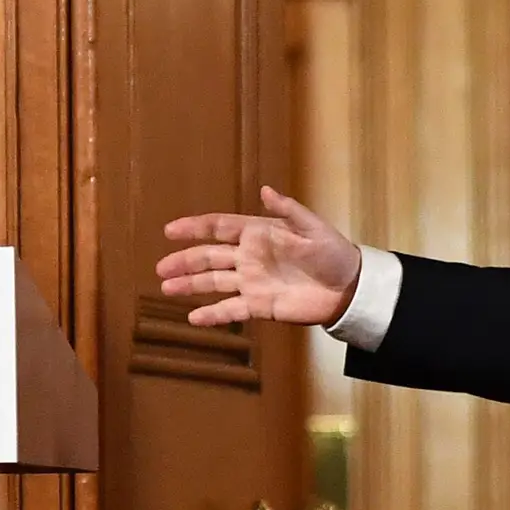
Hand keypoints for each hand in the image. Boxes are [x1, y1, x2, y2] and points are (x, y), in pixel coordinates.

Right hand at [156, 188, 361, 329]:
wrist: (349, 288)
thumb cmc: (333, 253)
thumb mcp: (313, 228)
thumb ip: (288, 210)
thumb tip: (266, 190)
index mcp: (258, 233)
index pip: (220, 227)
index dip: (195, 228)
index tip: (170, 230)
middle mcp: (249, 257)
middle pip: (209, 257)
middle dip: (185, 261)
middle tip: (160, 267)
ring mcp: (251, 282)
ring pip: (214, 283)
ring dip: (190, 285)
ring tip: (167, 288)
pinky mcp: (259, 306)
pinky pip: (231, 310)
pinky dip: (213, 315)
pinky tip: (193, 318)